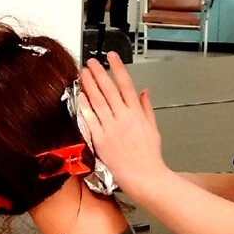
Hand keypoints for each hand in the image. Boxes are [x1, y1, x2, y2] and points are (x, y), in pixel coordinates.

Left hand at [79, 53, 165, 195]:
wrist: (144, 176)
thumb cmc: (149, 156)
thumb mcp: (153, 127)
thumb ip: (146, 107)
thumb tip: (145, 92)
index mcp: (137, 113)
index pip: (126, 84)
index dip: (118, 68)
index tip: (111, 57)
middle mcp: (123, 117)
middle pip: (109, 89)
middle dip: (99, 73)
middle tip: (91, 62)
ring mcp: (111, 127)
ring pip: (98, 101)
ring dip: (89, 85)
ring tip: (83, 73)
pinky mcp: (100, 139)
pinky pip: (90, 119)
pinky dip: (85, 106)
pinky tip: (80, 96)